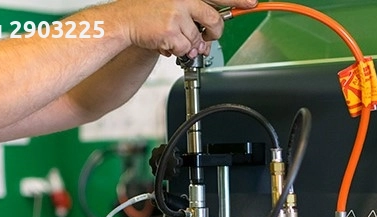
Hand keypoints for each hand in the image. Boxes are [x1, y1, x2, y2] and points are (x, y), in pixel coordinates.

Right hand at [108, 0, 256, 57]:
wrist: (125, 21)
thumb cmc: (148, 13)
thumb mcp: (174, 6)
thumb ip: (194, 15)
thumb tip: (211, 33)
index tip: (251, 2)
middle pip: (214, 20)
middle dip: (213, 34)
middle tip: (207, 38)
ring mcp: (177, 14)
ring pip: (198, 39)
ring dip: (190, 45)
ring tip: (174, 39)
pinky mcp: (171, 30)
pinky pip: (185, 48)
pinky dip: (179, 51)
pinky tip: (167, 43)